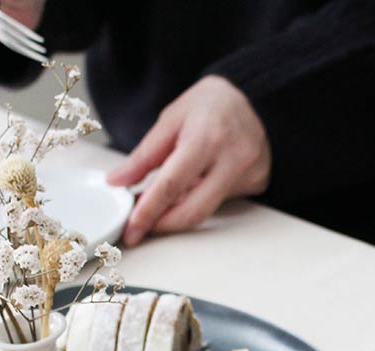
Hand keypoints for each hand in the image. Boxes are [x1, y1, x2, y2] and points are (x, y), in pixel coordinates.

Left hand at [107, 75, 270, 245]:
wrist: (252, 99)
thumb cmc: (208, 106)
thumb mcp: (170, 120)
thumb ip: (144, 156)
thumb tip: (117, 182)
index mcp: (207, 138)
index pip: (172, 185)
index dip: (148, 211)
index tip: (132, 228)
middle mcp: (233, 159)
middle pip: (193, 211)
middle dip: (163, 224)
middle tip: (141, 227)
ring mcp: (249, 174)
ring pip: (206, 211)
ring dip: (178, 211)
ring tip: (165, 197)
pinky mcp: (257, 183)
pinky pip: (220, 202)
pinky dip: (199, 199)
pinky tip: (197, 182)